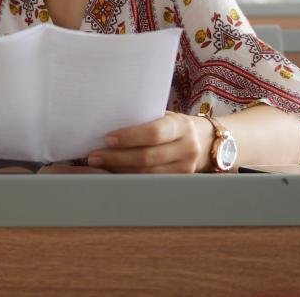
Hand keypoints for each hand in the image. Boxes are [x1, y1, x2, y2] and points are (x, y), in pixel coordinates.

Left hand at [87, 111, 214, 173]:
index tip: (107, 138)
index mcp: (181, 126)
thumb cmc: (174, 125)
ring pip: (147, 174)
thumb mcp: (165, 116)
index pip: (154, 133)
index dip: (129, 137)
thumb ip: (143, 119)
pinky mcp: (180, 182)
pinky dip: (129, 179)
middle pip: (147, 157)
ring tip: (98, 167)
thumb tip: (106, 123)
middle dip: (117, 158)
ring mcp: (185, 169)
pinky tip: (113, 175)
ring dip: (119, 171)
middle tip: (94, 156)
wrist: (205, 142)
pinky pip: (150, 183)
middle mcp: (187, 148)